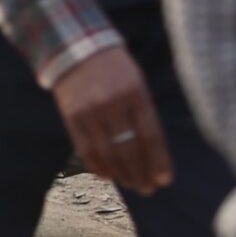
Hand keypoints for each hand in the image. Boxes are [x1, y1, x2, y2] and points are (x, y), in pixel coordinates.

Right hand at [51, 45, 172, 194]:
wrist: (75, 47)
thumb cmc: (114, 67)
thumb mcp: (136, 82)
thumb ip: (144, 113)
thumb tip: (151, 152)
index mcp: (135, 94)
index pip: (150, 136)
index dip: (158, 161)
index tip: (164, 180)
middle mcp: (112, 104)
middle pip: (129, 149)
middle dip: (140, 173)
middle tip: (147, 189)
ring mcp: (89, 111)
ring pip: (108, 153)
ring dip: (121, 174)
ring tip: (130, 184)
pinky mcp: (71, 116)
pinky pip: (85, 148)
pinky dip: (96, 165)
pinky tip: (107, 175)